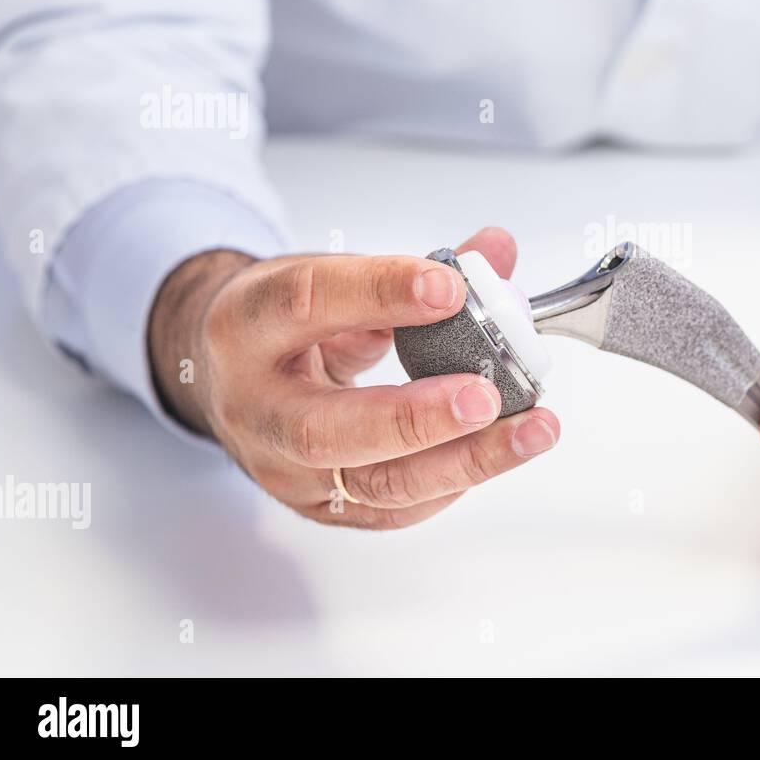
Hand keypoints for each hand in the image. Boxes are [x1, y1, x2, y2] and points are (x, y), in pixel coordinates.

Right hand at [148, 227, 559, 528]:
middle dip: (416, 416)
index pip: (306, 304)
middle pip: (326, 429)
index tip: (451, 288)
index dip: (380, 293)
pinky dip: (451, 483)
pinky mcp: (317, 507)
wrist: (229, 375)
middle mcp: (255, 408)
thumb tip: (497, 249)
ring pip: (372, 484)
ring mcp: (283, 469)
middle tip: (485, 396)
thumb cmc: (286, 323)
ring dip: (463, 461)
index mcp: (247, 326)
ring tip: (530, 431)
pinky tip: (495, 453)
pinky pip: (392, 510)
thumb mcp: (334, 276)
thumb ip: (416, 267)